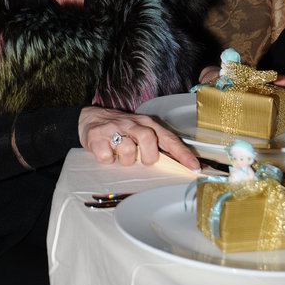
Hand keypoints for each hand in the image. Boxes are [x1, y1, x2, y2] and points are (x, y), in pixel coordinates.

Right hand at [78, 106, 199, 169]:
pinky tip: (107, 153)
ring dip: (125, 159)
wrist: (89, 117)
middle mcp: (131, 123)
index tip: (194, 167)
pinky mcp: (96, 137)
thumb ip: (157, 144)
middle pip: (148, 138)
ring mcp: (113, 129)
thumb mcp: (140, 131)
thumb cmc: (120, 129)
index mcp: (146, 123)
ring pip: (127, 149)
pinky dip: (107, 159)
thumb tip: (180, 163)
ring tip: (120, 155)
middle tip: (143, 160)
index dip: (182, 153)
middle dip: (148, 155)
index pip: (168, 138)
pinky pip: (106, 156)